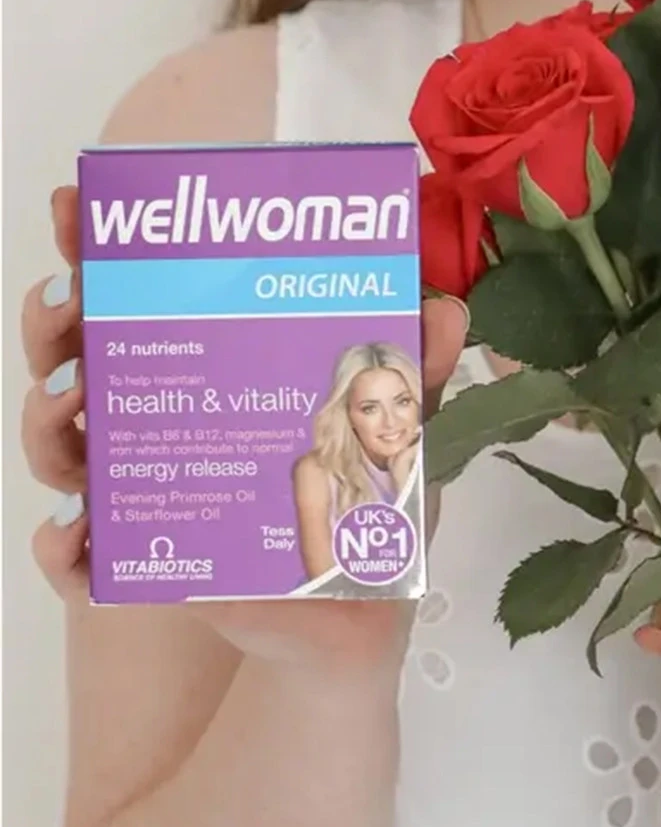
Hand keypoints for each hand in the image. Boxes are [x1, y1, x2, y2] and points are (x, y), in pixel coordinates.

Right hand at [23, 186, 468, 674]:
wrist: (353, 616)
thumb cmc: (370, 516)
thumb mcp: (396, 436)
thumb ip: (414, 378)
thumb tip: (447, 309)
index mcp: (216, 379)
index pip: (145, 304)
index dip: (103, 253)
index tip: (81, 209)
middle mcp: (169, 425)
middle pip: (83, 360)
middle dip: (57, 323)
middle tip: (70, 298)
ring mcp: (151, 495)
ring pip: (64, 446)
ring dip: (47, 416)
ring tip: (75, 395)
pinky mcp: (148, 567)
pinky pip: (80, 560)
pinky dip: (65, 547)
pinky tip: (78, 532)